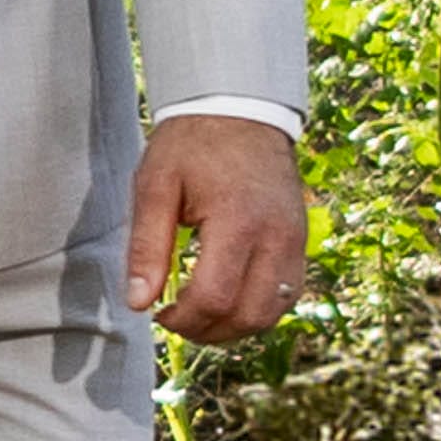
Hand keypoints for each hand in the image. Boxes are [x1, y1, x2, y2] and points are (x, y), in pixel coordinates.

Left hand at [124, 115, 304, 344]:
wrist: (241, 109)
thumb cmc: (192, 144)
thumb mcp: (155, 185)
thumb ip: (146, 246)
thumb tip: (139, 302)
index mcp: (237, 221)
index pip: (214, 297)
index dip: (183, 319)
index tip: (159, 313)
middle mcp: (276, 237)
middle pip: (248, 315)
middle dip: (207, 331)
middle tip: (177, 319)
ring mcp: (296, 241)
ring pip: (272, 313)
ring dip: (234, 327)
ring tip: (201, 314)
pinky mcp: (302, 241)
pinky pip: (288, 295)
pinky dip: (258, 309)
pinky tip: (230, 299)